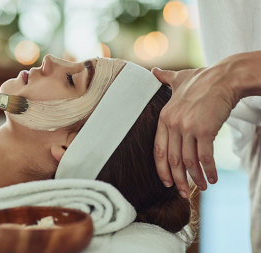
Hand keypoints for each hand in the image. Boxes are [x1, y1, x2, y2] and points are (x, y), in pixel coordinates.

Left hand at [151, 66, 237, 197]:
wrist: (225, 77)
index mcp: (165, 117)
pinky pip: (204, 157)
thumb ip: (164, 78)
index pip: (158, 149)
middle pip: (172, 159)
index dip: (162, 168)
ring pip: (188, 161)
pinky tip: (213, 179)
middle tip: (182, 192)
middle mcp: (173, 124)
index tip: (166, 181)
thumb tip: (153, 71)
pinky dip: (208, 171)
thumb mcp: (179, 78)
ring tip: (202, 188)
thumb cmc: (204, 79)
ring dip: (195, 178)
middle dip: (178, 179)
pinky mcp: (205, 130)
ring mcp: (188, 127)